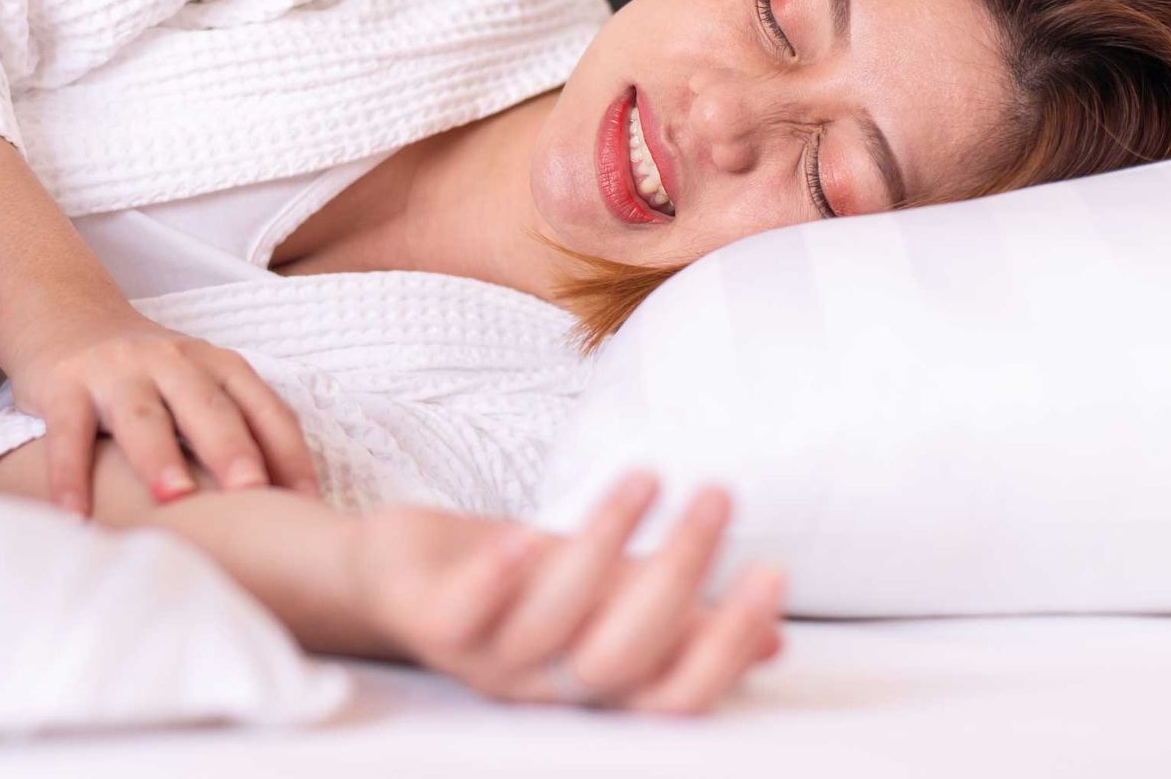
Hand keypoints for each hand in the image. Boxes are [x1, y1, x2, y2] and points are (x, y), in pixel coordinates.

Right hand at [9, 310, 318, 515]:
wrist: (67, 315)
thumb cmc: (150, 374)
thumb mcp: (198, 386)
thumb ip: (236, 430)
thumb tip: (290, 504)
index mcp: (216, 365)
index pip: (263, 406)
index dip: (287, 451)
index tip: (307, 500)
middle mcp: (172, 362)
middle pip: (207, 407)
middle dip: (233, 449)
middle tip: (252, 492)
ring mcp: (116, 372)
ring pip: (142, 416)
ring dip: (160, 457)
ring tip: (173, 498)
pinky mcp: (63, 386)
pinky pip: (68, 433)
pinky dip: (69, 476)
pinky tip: (74, 517)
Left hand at [348, 473, 783, 713]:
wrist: (396, 573)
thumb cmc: (513, 585)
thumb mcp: (605, 600)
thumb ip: (677, 617)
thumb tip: (774, 640)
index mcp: (596, 686)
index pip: (676, 694)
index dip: (728, 646)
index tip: (772, 571)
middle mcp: (546, 686)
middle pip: (624, 658)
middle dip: (680, 575)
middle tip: (716, 496)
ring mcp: (485, 659)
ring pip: (552, 625)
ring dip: (603, 546)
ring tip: (645, 476)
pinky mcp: (431, 624)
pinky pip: (463, 614)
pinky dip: (496, 578)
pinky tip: (528, 532)